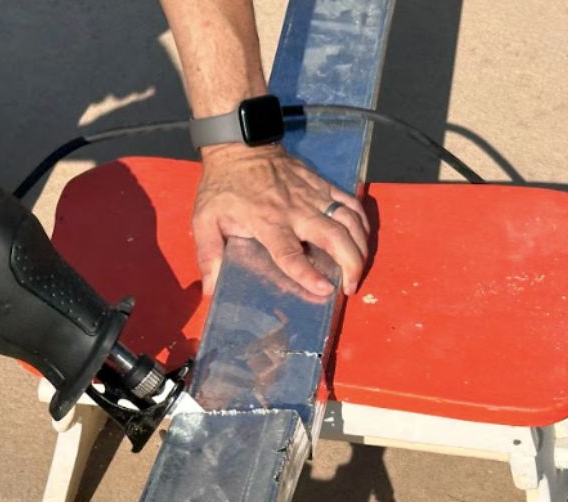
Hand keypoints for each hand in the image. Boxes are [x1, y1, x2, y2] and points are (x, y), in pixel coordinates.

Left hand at [192, 143, 369, 297]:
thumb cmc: (222, 186)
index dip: (308, 273)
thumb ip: (208, 254)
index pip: (290, 253)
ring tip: (359, 269)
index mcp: (268, 221)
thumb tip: (210, 288)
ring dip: (360, 247)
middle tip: (350, 287)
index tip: (324, 289)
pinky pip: (351, 202)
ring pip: (349, 221)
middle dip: (350, 265)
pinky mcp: (322, 185)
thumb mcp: (204, 219)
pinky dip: (362, 221)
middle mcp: (296, 210)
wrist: (239, 146)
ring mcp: (313, 196)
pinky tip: (363, 239)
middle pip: (334, 238)